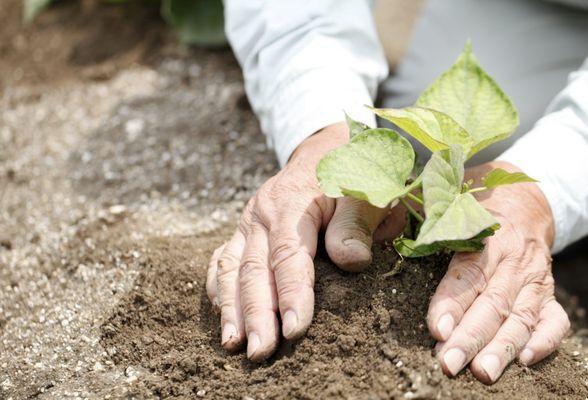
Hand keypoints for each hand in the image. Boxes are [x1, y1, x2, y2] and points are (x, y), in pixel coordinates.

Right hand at [205, 122, 403, 359]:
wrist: (327, 147)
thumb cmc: (353, 172)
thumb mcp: (366, 190)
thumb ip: (357, 222)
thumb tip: (351, 261)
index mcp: (292, 202)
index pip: (289, 254)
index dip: (291, 293)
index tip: (295, 330)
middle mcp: (262, 212)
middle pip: (253, 268)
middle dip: (256, 313)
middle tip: (260, 352)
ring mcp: (248, 222)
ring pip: (230, 267)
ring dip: (231, 308)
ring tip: (232, 345)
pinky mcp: (244, 230)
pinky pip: (222, 258)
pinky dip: (218, 287)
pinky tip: (222, 314)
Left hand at [428, 161, 569, 382]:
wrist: (526, 198)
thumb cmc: (473, 201)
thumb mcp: (449, 197)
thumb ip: (423, 211)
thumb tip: (381, 211)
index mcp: (486, 234)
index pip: (468, 272)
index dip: (452, 301)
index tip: (437, 329)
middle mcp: (514, 259)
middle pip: (493, 302)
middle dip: (471, 337)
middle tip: (449, 364)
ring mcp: (534, 277)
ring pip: (521, 316)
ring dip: (502, 347)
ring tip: (483, 373)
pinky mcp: (548, 292)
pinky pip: (555, 319)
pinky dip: (544, 340)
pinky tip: (525, 360)